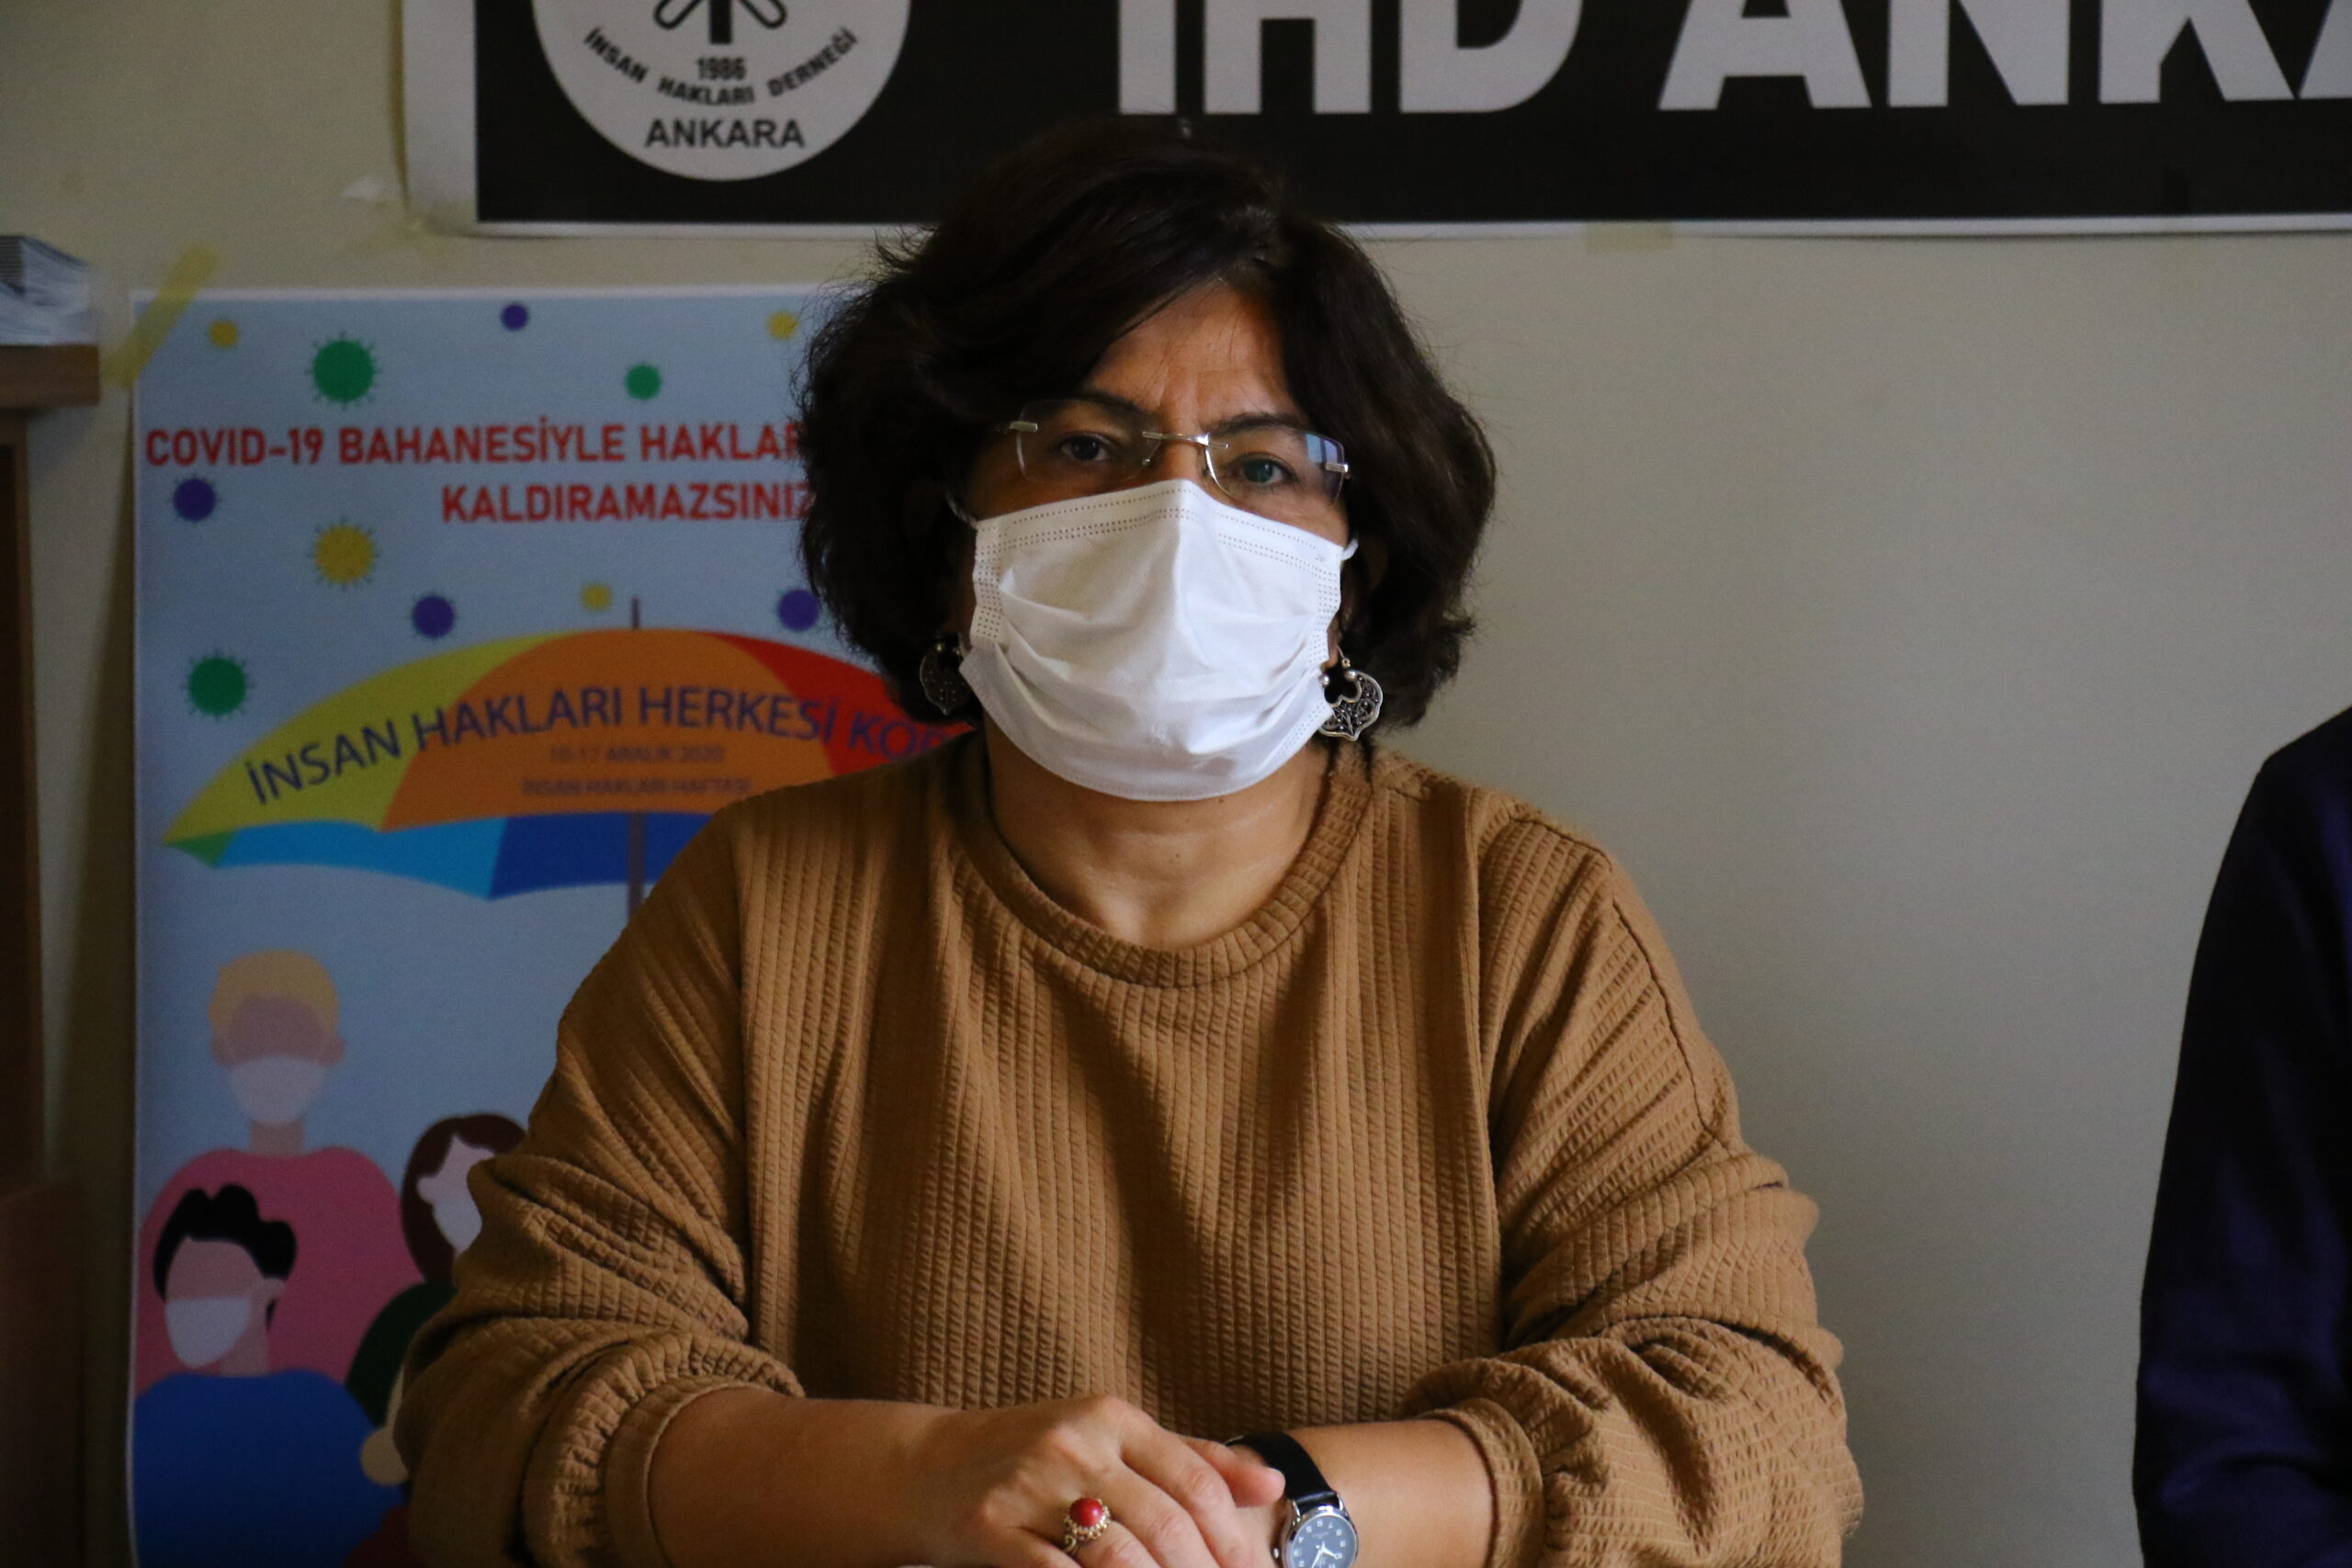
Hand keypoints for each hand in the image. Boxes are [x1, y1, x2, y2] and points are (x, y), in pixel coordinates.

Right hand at [900, 1395, 1284, 1567]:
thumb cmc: (1034, 1456)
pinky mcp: (989, 1524)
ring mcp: (1028, 1483)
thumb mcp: (1110, 1440)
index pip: (1196, 1482)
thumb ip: (1191, 1457)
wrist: (926, 1466)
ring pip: (1117, 1555)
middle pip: (1165, 1523)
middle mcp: (1074, 1442)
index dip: (1233, 1540)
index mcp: (1111, 1417)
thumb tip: (1272, 1483)